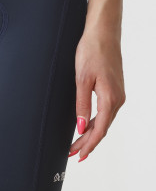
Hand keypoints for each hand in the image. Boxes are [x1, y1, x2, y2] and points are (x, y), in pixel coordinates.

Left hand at [69, 30, 125, 161]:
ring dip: (90, 133)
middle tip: (72, 154)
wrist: (103, 33)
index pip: (99, 130)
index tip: (78, 156)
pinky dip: (94, 122)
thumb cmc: (92, 52)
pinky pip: (104, 112)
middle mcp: (117, 99)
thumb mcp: (82, 79)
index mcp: (110, 99)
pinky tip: (85, 126)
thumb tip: (80, 126)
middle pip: (102, 128)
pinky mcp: (113, 89)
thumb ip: (81, 105)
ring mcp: (117, 94)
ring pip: (103, 121)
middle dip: (87, 143)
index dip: (89, 145)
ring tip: (76, 144)